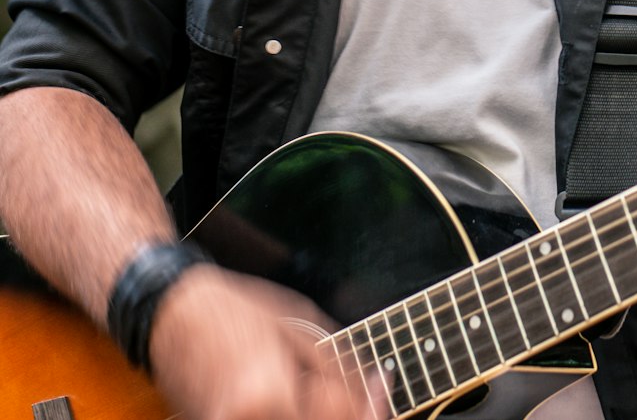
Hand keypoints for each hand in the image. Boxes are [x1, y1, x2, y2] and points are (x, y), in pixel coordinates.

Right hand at [147, 264, 385, 419]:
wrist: (172, 317)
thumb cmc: (235, 312)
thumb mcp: (299, 326)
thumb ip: (338, 369)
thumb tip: (374, 392)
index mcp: (268, 398)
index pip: (342, 418)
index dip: (370, 404)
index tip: (379, 385)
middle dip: (349, 415)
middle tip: (365, 397)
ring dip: (323, 415)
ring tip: (325, 396)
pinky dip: (295, 413)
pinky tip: (298, 399)